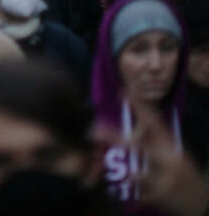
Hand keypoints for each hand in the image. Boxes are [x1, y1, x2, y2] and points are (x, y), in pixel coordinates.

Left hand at [95, 100, 208, 215]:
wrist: (202, 200)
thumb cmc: (184, 174)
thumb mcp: (174, 153)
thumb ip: (155, 142)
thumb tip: (130, 126)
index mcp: (171, 146)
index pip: (155, 122)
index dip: (140, 106)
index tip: (123, 91)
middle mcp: (170, 160)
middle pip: (139, 146)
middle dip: (115, 138)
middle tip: (93, 130)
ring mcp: (167, 179)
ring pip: (139, 175)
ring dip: (121, 172)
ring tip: (104, 169)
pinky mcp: (164, 197)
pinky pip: (140, 194)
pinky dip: (129, 193)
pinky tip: (119, 192)